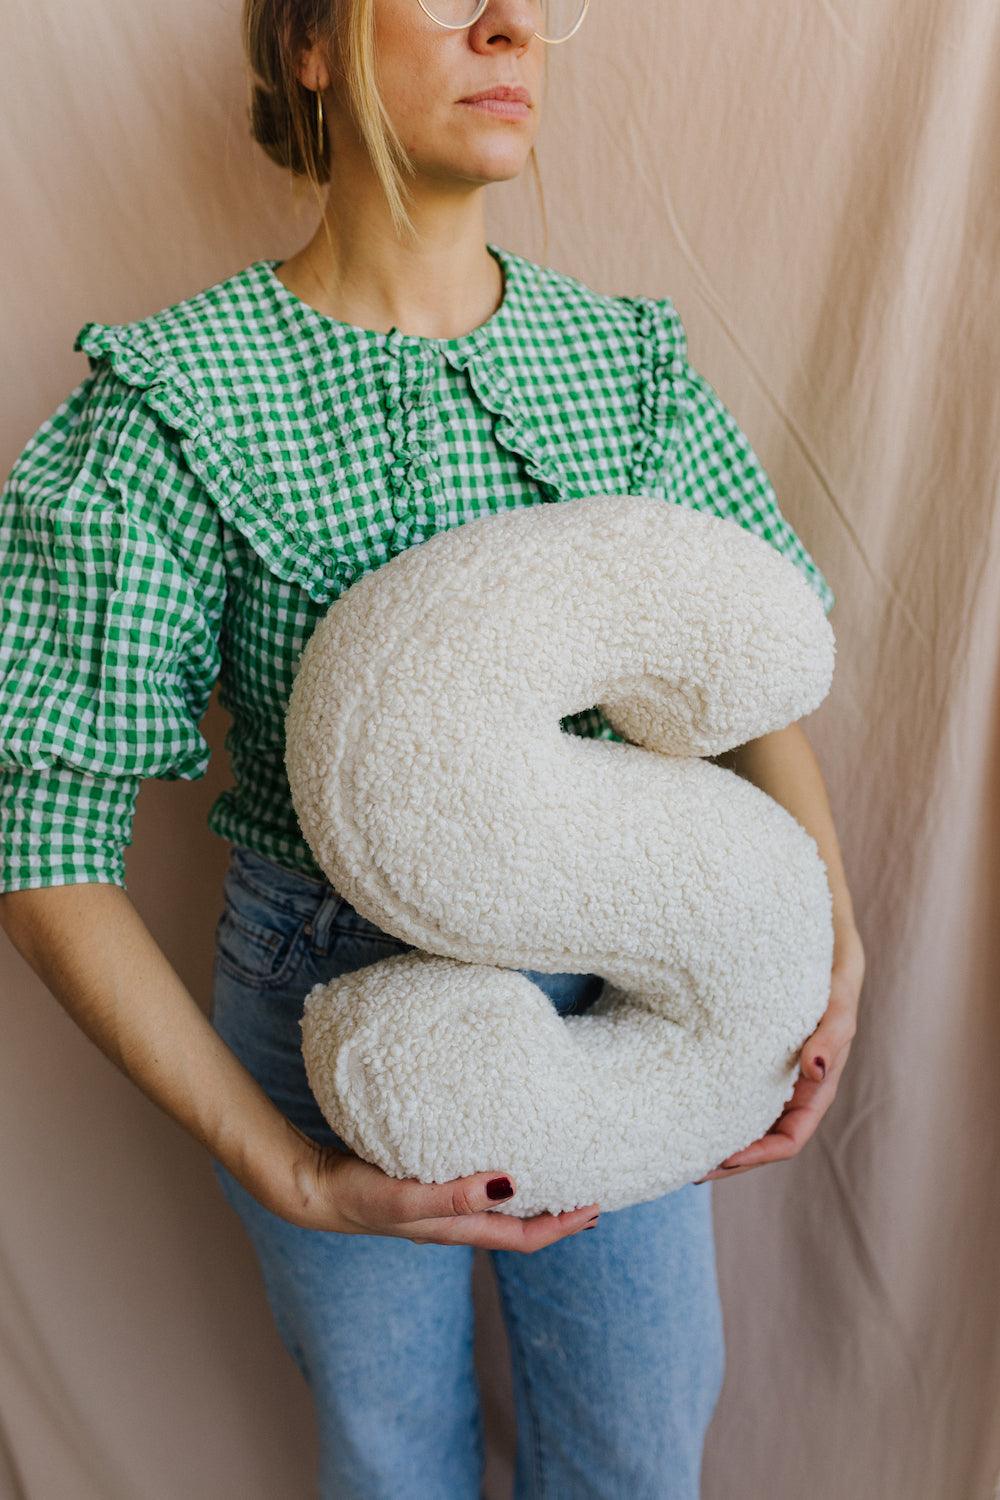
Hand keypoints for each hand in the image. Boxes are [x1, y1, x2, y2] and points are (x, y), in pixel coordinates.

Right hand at [274, 1123, 600, 1250]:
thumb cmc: (358, 1195)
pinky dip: (497, 1176)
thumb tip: (512, 1185)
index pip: (522, 1236)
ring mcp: (438, 1204)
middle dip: (554, 1215)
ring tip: (555, 1175)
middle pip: (516, 1225)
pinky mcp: (424, 1183)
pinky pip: (474, 1185)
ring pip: (497, 1206)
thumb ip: (455, 1196)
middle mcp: (454, 1221)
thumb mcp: (407, 1199)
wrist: (314, 1189)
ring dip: (529, 1196)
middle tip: (588, 1196)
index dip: (561, 1226)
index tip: (594, 1208)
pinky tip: (498, 1154)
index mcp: (457, 1229)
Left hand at [694, 922, 865, 1182]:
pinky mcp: (747, 1050)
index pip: (788, 1139)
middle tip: (683, 1165)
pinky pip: (727, 1084)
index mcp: (816, 1087)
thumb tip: (813, 1071)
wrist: (817, 936)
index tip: (721, 1161)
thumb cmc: (832, 969)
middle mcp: (792, 1086)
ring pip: (741, 1116)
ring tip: (675, 1142)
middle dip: (727, 1157)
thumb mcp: (838, 998)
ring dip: (715, 1134)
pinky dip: (707, 1099)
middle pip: (759, 1138)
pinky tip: (678, 1097)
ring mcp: (769, 1070)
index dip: (757, 1156)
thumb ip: (832, 1034)